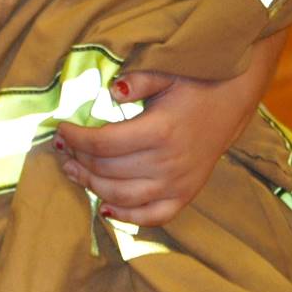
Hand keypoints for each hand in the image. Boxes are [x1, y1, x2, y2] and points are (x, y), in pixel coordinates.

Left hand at [54, 33, 284, 226]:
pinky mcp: (186, 196)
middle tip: (61, 149)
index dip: (74, 138)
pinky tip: (105, 208)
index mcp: (161, 132)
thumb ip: (138, 81)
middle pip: (107, 170)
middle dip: (77, 158)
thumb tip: (111, 90)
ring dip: (91, 186)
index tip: (59, 130)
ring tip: (72, 170)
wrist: (232, 101)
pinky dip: (127, 217)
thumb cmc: (194, 85)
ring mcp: (178, 184)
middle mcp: (169, 163)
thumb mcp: (166, 74)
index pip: (103, 143)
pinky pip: (153, 217)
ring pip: (121, 196)